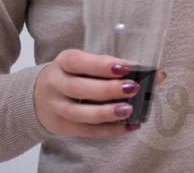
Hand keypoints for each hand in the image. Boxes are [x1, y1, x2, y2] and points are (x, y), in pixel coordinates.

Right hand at [33, 49, 166, 136]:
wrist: (37, 97)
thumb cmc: (73, 75)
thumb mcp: (85, 63)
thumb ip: (114, 66)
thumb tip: (156, 74)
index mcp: (64, 62)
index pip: (79, 62)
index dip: (101, 65)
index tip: (124, 67)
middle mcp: (56, 84)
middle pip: (80, 88)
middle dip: (108, 89)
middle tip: (132, 88)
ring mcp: (57, 108)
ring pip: (81, 113)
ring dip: (106, 113)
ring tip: (129, 110)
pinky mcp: (63, 127)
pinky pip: (87, 131)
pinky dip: (109, 130)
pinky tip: (129, 126)